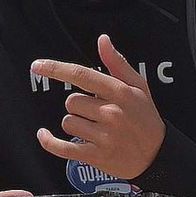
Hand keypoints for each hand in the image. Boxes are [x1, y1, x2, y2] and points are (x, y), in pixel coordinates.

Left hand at [32, 35, 163, 179]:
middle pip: (71, 101)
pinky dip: (49, 141)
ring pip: (68, 122)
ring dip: (76, 124)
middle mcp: (111, 113)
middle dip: (79, 106)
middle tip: (98, 113)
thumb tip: (102, 40)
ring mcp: (103, 136)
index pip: (82, 75)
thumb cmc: (145, 117)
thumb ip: (117, 63)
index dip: (56, 69)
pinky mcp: (95, 156)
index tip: (37, 66)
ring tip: (96, 129)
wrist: (158, 155)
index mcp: (120, 92)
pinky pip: (62, 147)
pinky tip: (43, 134)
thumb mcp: (138, 87)